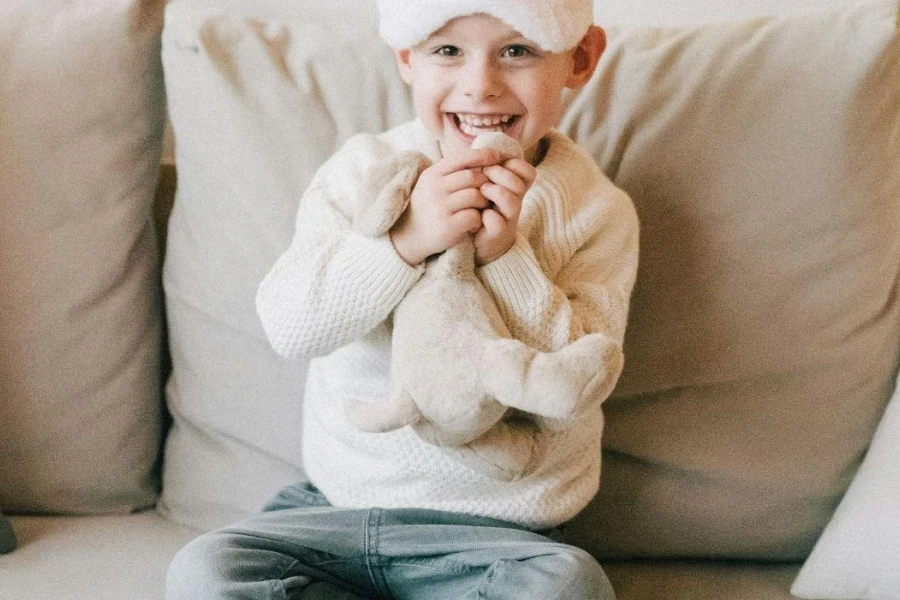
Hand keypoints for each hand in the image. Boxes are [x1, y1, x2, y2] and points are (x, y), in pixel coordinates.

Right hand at [389, 149, 498, 265]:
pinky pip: (474, 216)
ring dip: (483, 203)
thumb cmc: (428, 207)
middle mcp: (435, 188)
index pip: (462, 158)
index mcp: (432, 174)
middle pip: (473, 177)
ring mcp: (440, 207)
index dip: (483, 155)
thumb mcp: (431, 184)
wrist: (410, 236)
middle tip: (487, 193)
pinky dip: (478, 220)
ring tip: (479, 210)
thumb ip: (451, 171)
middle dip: (485, 184)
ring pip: (476, 196)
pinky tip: (473, 225)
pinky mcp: (447, 226)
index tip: (498, 157)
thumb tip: (481, 155)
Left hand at [473, 158, 535, 265]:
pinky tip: (479, 213)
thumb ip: (487, 168)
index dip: (514, 164)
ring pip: (512, 202)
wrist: (476, 237)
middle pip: (518, 184)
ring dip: (495, 192)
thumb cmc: (481, 205)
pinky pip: (497, 223)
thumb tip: (479, 148)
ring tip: (481, 191)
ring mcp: (509, 219)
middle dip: (499, 174)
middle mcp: (516, 202)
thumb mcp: (486, 184)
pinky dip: (487, 216)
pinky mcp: (498, 234)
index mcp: (516, 188)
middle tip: (483, 173)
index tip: (496, 163)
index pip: (528, 172)